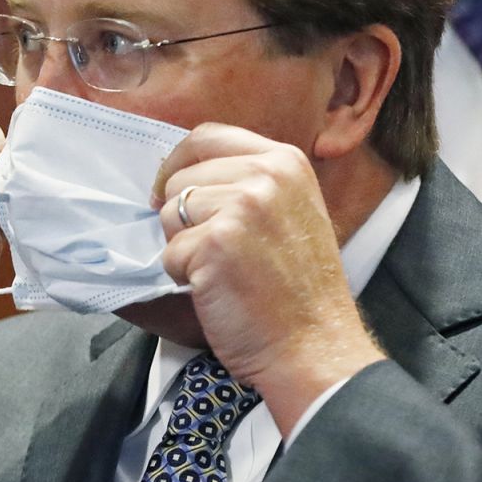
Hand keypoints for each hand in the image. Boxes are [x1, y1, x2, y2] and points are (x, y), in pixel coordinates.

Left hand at [153, 123, 385, 435]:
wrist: (315, 345)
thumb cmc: (298, 289)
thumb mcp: (292, 210)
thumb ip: (249, 182)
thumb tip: (185, 172)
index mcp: (285, 161)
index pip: (207, 137)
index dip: (178, 162)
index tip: (167, 188)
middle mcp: (265, 175)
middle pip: (181, 176)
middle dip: (181, 215)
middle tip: (210, 251)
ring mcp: (241, 206)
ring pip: (170, 212)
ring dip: (183, 246)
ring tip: (221, 271)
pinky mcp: (215, 243)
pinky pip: (169, 252)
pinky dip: (182, 277)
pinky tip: (218, 289)